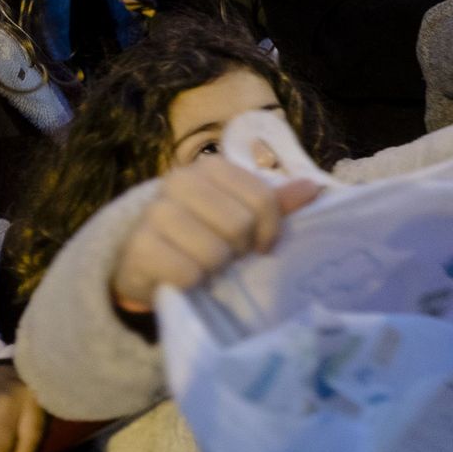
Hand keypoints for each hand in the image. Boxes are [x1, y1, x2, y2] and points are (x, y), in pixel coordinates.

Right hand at [111, 159, 322, 313]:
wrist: (145, 261)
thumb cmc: (201, 234)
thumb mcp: (239, 214)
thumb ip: (274, 203)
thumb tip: (313, 189)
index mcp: (210, 168)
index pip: (262, 199)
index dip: (269, 230)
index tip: (259, 245)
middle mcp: (179, 181)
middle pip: (239, 224)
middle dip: (239, 250)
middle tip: (227, 256)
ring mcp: (155, 213)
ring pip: (214, 251)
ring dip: (216, 268)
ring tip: (205, 265)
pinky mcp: (139, 247)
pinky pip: (187, 273)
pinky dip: (193, 283)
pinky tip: (183, 277)